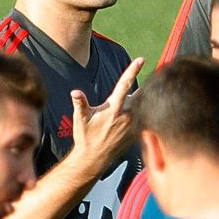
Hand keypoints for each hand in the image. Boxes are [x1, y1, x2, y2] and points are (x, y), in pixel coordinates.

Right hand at [69, 58, 144, 174]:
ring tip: (127, 109)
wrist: (93, 159)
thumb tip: (75, 92)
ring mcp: (134, 125)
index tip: (141, 59)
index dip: (132, 70)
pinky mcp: (137, 133)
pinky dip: (141, 115)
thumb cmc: (85, 137)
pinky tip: (132, 120)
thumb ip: (80, 103)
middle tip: (130, 94)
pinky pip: (143, 119)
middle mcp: (127, 116)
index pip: (125, 85)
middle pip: (138, 94)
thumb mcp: (81, 119)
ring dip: (139, 102)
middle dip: (137, 89)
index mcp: (113, 109)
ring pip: (142, 106)